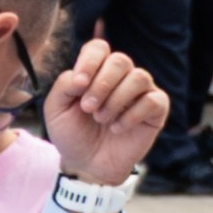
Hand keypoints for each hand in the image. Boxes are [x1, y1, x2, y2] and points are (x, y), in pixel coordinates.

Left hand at [43, 36, 170, 189]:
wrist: (86, 164)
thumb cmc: (72, 134)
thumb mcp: (56, 110)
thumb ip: (64, 86)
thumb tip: (82, 76)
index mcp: (96, 71)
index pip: (98, 48)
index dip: (89, 62)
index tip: (78, 85)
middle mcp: (121, 76)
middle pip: (120, 60)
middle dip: (101, 84)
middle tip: (88, 108)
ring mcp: (141, 91)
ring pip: (139, 77)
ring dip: (116, 100)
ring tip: (101, 119)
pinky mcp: (156, 109)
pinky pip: (153, 100)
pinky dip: (132, 115)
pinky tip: (117, 128)